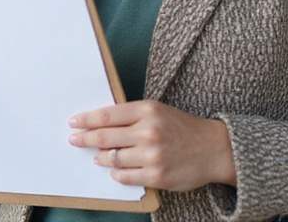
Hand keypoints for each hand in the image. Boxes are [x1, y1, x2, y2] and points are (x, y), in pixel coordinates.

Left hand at [67, 100, 236, 191]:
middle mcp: (148, 132)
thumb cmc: (181, 127)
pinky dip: (117, 174)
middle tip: (74, 140)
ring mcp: (152, 156)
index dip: (86, 120)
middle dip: (84, 139)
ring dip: (101, 158)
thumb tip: (100, 124)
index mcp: (147, 110)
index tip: (74, 122)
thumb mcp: (157, 111)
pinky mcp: (156, 176)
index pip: (107, 115)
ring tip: (98, 157)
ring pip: (112, 159)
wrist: (213, 149)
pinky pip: (125, 177)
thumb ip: (131, 116)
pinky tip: (116, 170)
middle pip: (104, 137)